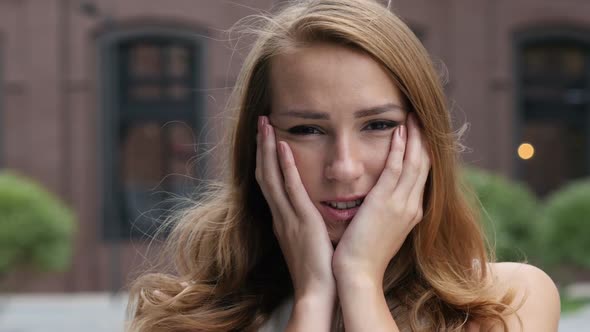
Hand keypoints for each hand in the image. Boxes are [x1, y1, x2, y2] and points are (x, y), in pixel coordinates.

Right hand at [255, 116, 335, 299]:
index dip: (266, 158)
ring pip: (271, 176)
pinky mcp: (302, 221)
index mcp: (282, 219)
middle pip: (264, 173)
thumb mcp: (307, 240)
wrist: (318, 292)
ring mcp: (288, 217)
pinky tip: (283, 148)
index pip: (270, 182)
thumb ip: (305, 222)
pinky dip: (285, 168)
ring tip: (266, 124)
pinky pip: (291, 190)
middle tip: (261, 120)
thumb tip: (310, 210)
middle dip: (261, 146)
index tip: (267, 137)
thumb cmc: (317, 269)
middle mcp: (280, 215)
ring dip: (267, 149)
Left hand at [332, 113, 430, 284]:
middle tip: (420, 117)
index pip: (422, 175)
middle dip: (423, 139)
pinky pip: (397, 168)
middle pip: (424, 165)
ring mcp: (402, 204)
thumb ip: (385, 211)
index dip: (422, 152)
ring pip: (415, 162)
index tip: (418, 134)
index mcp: (412, 212)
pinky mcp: (386, 203)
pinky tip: (398, 131)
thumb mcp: (381, 229)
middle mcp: (412, 206)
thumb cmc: (364, 254)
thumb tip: (380, 200)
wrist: (358, 274)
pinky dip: (399, 148)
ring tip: (413, 116)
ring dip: (414, 137)